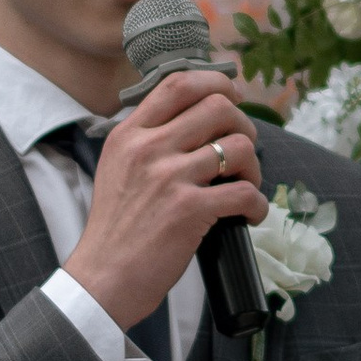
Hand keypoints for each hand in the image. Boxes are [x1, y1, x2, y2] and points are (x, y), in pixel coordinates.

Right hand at [64, 68, 265, 331]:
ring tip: (245, 185)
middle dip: (244, 126)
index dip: (217, 81)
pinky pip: (245, 192)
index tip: (234, 96)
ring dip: (254, 167)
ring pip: (239, 146)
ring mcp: (169, 178)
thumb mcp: (118, 169)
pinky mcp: (189, 210)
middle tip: (243, 151)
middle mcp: (148, 149)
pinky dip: (258, 204)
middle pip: (218, 107)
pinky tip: (250, 214)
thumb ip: (148, 141)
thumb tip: (198, 121)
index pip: (178, 83)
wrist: (102, 278)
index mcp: (129, 135)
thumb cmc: (116, 229)